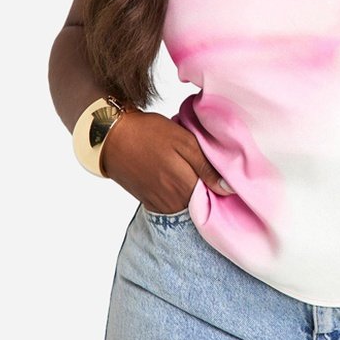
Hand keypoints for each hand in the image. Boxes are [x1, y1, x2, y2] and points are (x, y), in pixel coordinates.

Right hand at [99, 109, 234, 213]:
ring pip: (187, 203)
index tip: (224, 170)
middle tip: (207, 166)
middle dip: (208, 187)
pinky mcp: (150, 203)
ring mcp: (160, 205)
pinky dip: (178, 193)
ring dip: (192, 190)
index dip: (221, 183)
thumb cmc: (149, 134)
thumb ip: (206, 167)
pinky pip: (172, 204)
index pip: (215, 196)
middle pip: (202, 201)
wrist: (111, 138)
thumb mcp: (184, 142)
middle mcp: (173, 203)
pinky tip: (176, 174)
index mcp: (185, 187)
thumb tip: (228, 189)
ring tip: (189, 168)